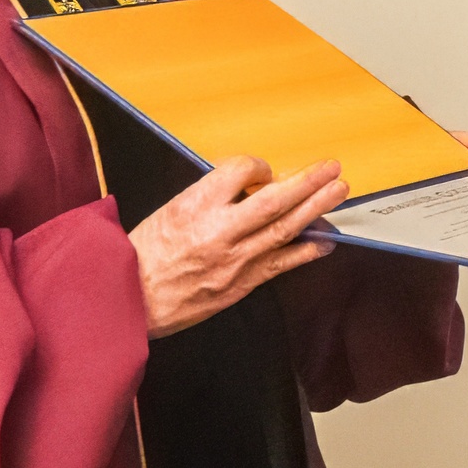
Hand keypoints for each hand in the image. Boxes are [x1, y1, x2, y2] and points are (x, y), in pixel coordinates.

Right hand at [131, 157, 345, 336]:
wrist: (130, 302)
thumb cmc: (142, 256)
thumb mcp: (168, 210)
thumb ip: (207, 196)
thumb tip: (243, 186)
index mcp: (194, 205)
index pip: (240, 171)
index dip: (258, 166)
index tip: (263, 170)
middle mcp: (219, 231)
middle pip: (274, 200)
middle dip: (307, 182)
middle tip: (331, 168)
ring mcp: (234, 260)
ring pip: (285, 229)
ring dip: (316, 208)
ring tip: (338, 191)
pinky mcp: (241, 284)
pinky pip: (281, 263)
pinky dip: (306, 251)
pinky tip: (325, 240)